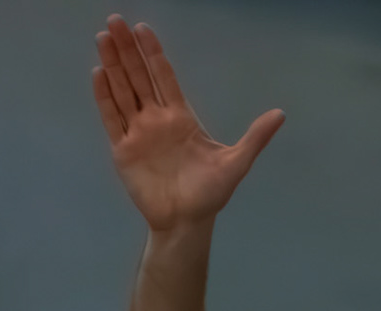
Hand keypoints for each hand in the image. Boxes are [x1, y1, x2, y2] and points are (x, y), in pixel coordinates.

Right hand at [92, 15, 284, 231]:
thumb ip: (255, 137)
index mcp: (181, 117)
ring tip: (103, 38)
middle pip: (139, 77)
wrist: (186, 221)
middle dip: (127, 50)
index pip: (164, 77)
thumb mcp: (236, 163)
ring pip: (123, 92)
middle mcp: (157, 119)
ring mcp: (139, 133)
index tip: (144, 29)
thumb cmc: (210, 194)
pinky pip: (112, 118)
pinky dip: (105, 97)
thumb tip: (281, 114)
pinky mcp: (124, 149)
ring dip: (112, 66)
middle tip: (115, 20)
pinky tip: (99, 74)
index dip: (154, 53)